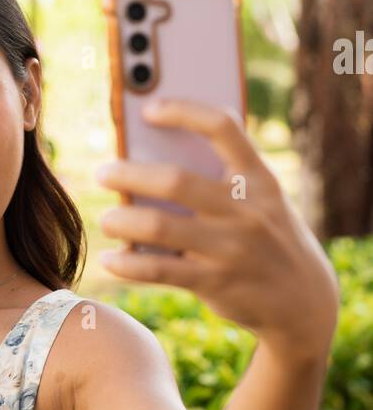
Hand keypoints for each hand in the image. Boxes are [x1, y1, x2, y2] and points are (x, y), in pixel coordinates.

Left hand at [95, 99, 339, 356]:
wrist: (305, 299)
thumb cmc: (267, 235)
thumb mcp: (264, 199)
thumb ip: (227, 174)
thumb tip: (161, 144)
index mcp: (259, 178)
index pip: (222, 128)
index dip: (183, 111)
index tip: (149, 109)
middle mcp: (246, 210)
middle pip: (175, 181)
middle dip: (129, 174)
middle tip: (104, 173)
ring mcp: (231, 248)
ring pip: (159, 227)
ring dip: (121, 221)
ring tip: (107, 220)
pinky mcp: (216, 282)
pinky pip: (158, 270)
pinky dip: (127, 265)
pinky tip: (110, 260)